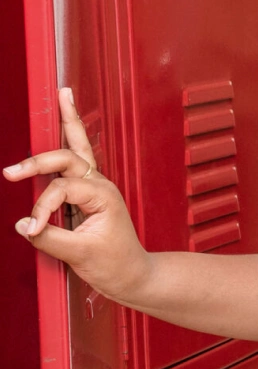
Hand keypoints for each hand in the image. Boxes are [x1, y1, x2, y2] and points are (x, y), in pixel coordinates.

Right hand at [3, 88, 152, 304]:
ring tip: (63, 93)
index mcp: (103, 196)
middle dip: (39, 159)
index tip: (32, 228)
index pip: (61, 189)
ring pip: (79, 147)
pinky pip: (73, 162)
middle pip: (69, 157)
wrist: (133, 275)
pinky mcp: (86, 194)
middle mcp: (100, 186)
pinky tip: (65, 120)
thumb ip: (49, 237)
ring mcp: (94, 187)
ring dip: (69, 122)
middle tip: (12, 171)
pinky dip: (66, 140)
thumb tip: (23, 225)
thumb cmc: (114, 264)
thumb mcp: (80, 254)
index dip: (43, 207)